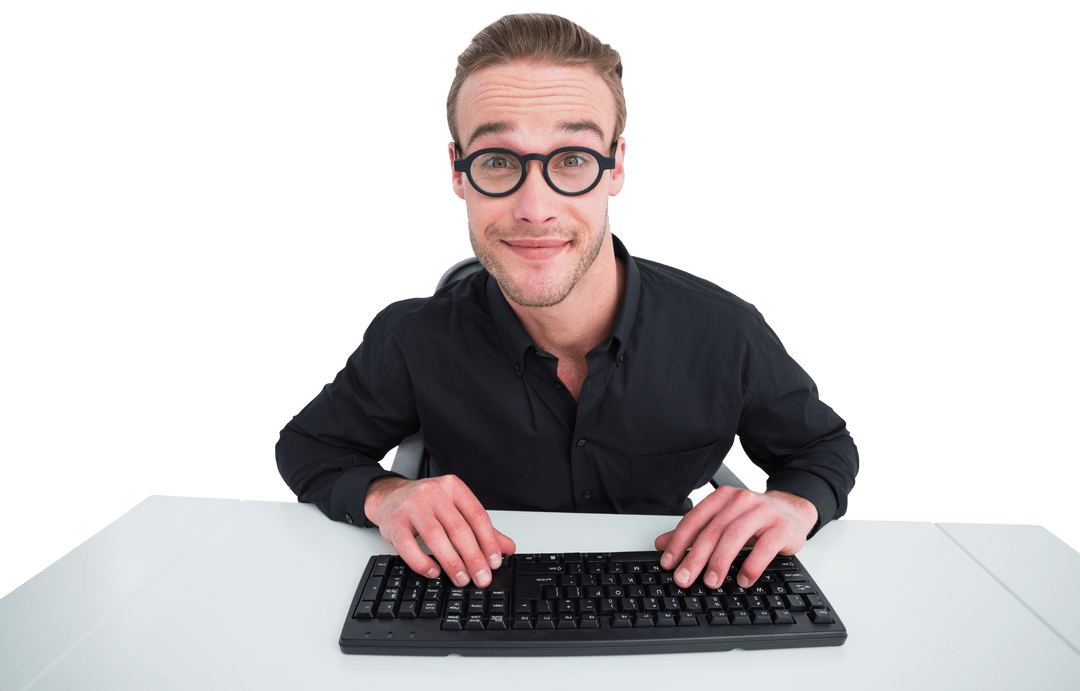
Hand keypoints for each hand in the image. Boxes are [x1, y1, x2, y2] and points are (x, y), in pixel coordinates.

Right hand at [364, 474, 515, 587]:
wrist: (389, 497)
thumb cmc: (426, 505)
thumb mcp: (455, 510)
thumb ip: (481, 529)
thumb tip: (507, 549)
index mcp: (453, 487)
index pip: (477, 515)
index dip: (488, 541)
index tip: (495, 562)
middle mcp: (433, 493)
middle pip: (458, 528)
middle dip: (473, 557)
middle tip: (481, 577)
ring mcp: (412, 506)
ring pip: (436, 536)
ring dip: (451, 562)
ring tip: (461, 579)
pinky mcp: (394, 522)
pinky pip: (408, 546)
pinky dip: (422, 562)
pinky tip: (434, 572)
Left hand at [654, 487, 817, 589]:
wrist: (793, 510)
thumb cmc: (754, 518)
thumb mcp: (723, 521)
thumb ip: (693, 532)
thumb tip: (661, 544)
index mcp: (723, 498)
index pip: (695, 519)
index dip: (679, 542)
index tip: (668, 563)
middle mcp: (741, 501)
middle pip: (713, 530)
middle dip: (695, 556)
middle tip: (684, 578)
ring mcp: (763, 512)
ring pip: (735, 536)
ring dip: (720, 562)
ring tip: (711, 582)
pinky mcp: (781, 528)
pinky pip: (764, 548)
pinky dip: (751, 566)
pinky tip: (743, 580)